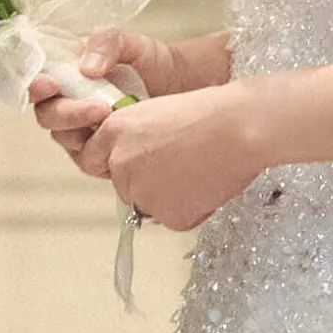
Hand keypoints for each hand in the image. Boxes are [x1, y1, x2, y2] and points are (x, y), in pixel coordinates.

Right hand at [25, 24, 192, 160]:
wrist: (181, 85)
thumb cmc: (150, 61)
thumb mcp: (130, 42)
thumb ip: (107, 43)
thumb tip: (87, 67)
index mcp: (65, 73)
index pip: (36, 83)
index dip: (35, 86)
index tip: (50, 84)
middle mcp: (68, 102)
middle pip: (47, 116)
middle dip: (67, 113)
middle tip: (99, 108)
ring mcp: (82, 129)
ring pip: (65, 139)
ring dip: (83, 132)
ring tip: (114, 118)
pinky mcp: (99, 151)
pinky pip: (89, 159)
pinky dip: (99, 152)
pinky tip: (120, 140)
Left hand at [66, 81, 255, 232]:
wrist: (240, 128)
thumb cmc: (210, 113)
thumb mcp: (157, 114)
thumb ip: (136, 141)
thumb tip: (138, 165)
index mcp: (115, 132)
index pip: (92, 160)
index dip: (114, 164)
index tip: (131, 165)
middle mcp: (120, 163)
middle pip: (124, 185)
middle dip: (147, 181)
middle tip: (180, 165)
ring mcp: (142, 192)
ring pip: (150, 204)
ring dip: (170, 196)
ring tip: (199, 170)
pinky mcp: (167, 214)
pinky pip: (174, 218)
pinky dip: (191, 209)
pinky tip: (207, 185)